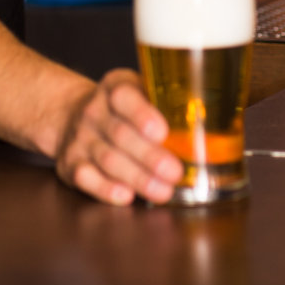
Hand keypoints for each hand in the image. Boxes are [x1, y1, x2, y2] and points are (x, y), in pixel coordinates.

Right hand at [54, 69, 182, 205]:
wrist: (72, 115)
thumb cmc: (123, 109)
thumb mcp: (141, 92)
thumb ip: (167, 103)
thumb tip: (215, 123)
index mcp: (115, 88)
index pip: (125, 96)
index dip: (142, 114)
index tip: (162, 132)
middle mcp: (94, 111)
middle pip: (121, 135)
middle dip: (149, 156)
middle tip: (175, 172)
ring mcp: (80, 138)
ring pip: (107, 159)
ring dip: (137, 178)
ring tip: (163, 191)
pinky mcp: (69, 163)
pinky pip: (85, 178)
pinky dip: (105, 189)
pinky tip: (126, 196)